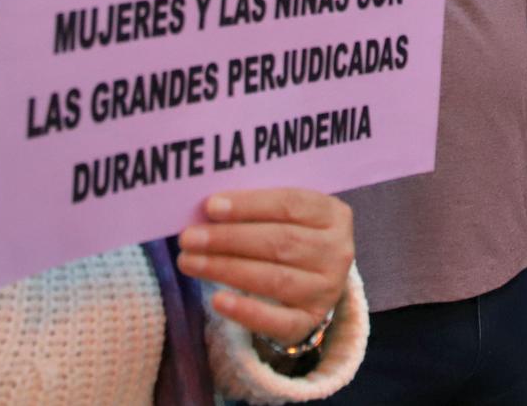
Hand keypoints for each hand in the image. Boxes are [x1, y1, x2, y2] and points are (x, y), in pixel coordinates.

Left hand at [177, 188, 354, 343]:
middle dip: (229, 239)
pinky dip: (246, 311)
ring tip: (188, 262)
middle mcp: (337, 251)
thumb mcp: (286, 215)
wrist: (313, 278)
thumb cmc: (290, 234)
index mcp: (333, 214)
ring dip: (226, 270)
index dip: (249, 205)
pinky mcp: (310, 321)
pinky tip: (217, 300)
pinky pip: (277, 320)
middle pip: (280, 242)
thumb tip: (208, 209)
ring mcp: (327, 289)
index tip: (210, 206)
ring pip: (274, 279)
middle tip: (189, 238)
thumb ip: (256, 208)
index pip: (290, 204)